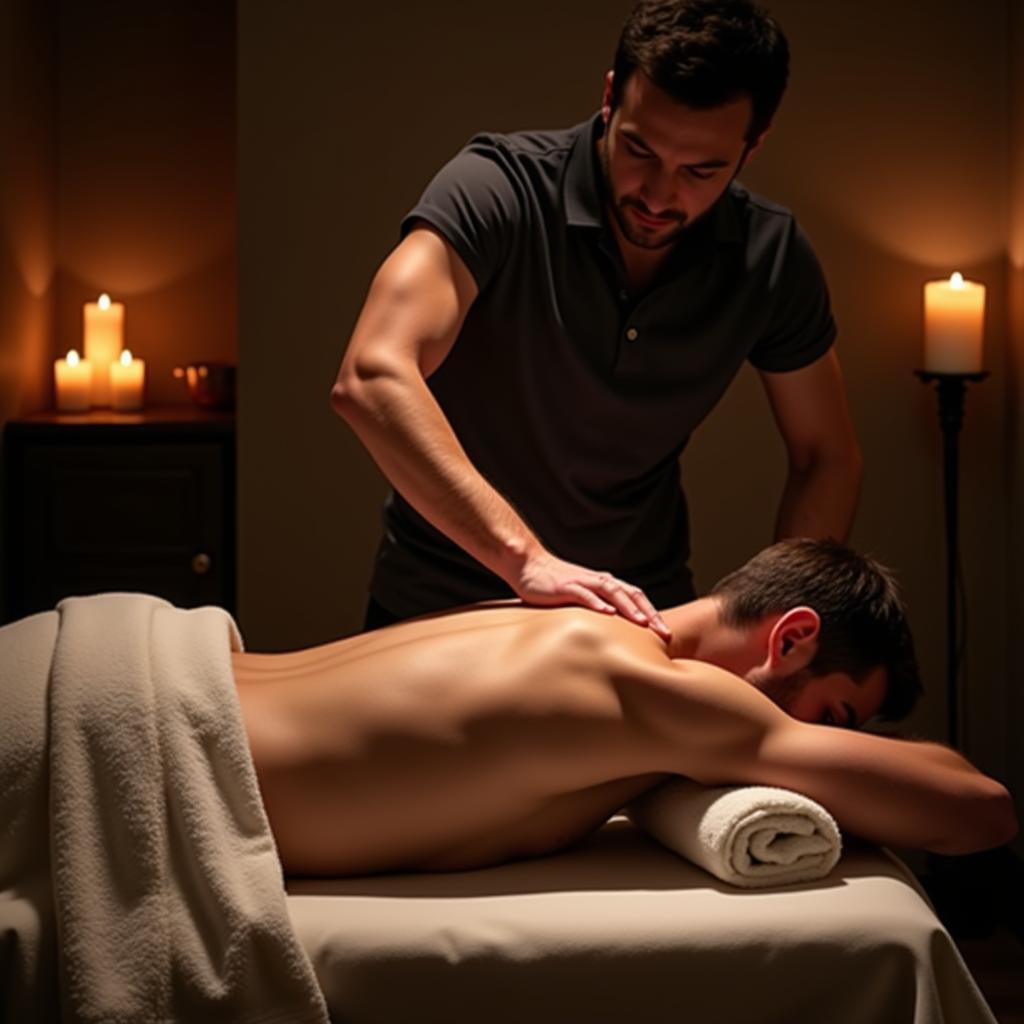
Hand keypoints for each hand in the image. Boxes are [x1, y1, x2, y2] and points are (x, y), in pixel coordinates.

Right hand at [513, 550, 671, 641]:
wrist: (529, 566)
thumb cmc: (555, 586)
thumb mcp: (581, 598)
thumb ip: (597, 608)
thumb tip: (614, 632)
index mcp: (605, 584)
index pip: (635, 597)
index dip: (652, 613)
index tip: (666, 634)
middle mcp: (599, 581)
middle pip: (631, 594)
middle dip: (649, 613)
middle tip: (664, 633)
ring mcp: (583, 582)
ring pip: (613, 591)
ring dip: (629, 607)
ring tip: (642, 622)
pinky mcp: (566, 586)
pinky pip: (584, 594)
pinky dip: (597, 602)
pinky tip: (607, 612)